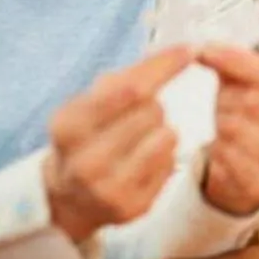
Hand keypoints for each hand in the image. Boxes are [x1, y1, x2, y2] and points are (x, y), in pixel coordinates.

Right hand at [44, 46, 194, 243]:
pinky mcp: (133, 208)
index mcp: (68, 126)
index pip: (131, 89)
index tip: (189, 50)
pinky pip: (171, 164)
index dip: (164, 67)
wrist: (69, 196)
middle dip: (153, 104)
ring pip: (167, 137)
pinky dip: (165, 155)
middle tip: (136, 115)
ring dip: (162, 129)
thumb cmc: (87, 135)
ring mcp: (109, 190)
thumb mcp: (89, 102)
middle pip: (151, 111)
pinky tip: (144, 160)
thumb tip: (177, 53)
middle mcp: (85, 162)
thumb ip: (126, 78)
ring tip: (140, 137)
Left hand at [199, 45, 258, 215]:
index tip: (209, 53)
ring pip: (246, 133)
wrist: (255, 161)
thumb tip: (207, 50)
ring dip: (224, 122)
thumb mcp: (251, 82)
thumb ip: (234, 62)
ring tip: (222, 120)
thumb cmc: (257, 114)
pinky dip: (222, 150)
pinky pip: (236, 164)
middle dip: (231, 97)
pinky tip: (221, 144)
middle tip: (221, 99)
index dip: (241, 63)